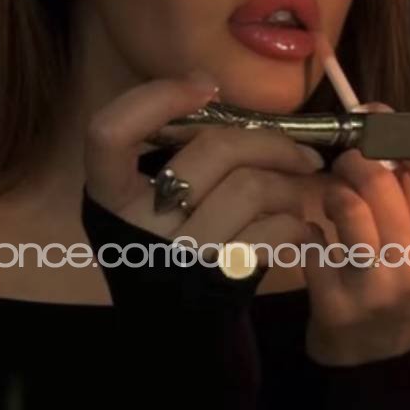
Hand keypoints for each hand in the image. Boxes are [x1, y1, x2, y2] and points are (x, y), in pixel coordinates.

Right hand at [85, 74, 324, 260]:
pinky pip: (274, 231)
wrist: (180, 324)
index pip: (108, 133)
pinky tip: (297, 227)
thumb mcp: (152, 198)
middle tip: (301, 153)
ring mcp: (181, 254)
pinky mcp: (222, 278)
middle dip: (269, 142)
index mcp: (110, 196)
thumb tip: (207, 84)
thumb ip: (172, 150)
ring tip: (298, 193)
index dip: (155, 100)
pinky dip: (296, 222)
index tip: (205, 87)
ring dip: (290, 184)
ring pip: (252, 187)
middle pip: (212, 151)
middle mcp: (139, 225)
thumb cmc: (172, 244)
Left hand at [303, 102, 409, 365]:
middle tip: (345, 162)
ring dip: (331, 193)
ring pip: (344, 205)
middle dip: (354, 159)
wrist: (378, 361)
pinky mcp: (336, 303)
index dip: (403, 137)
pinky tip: (316, 242)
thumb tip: (386, 126)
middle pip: (380, 179)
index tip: (380, 124)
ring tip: (331, 201)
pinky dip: (309, 233)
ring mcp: (377, 286)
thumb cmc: (403, 290)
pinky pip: (312, 241)